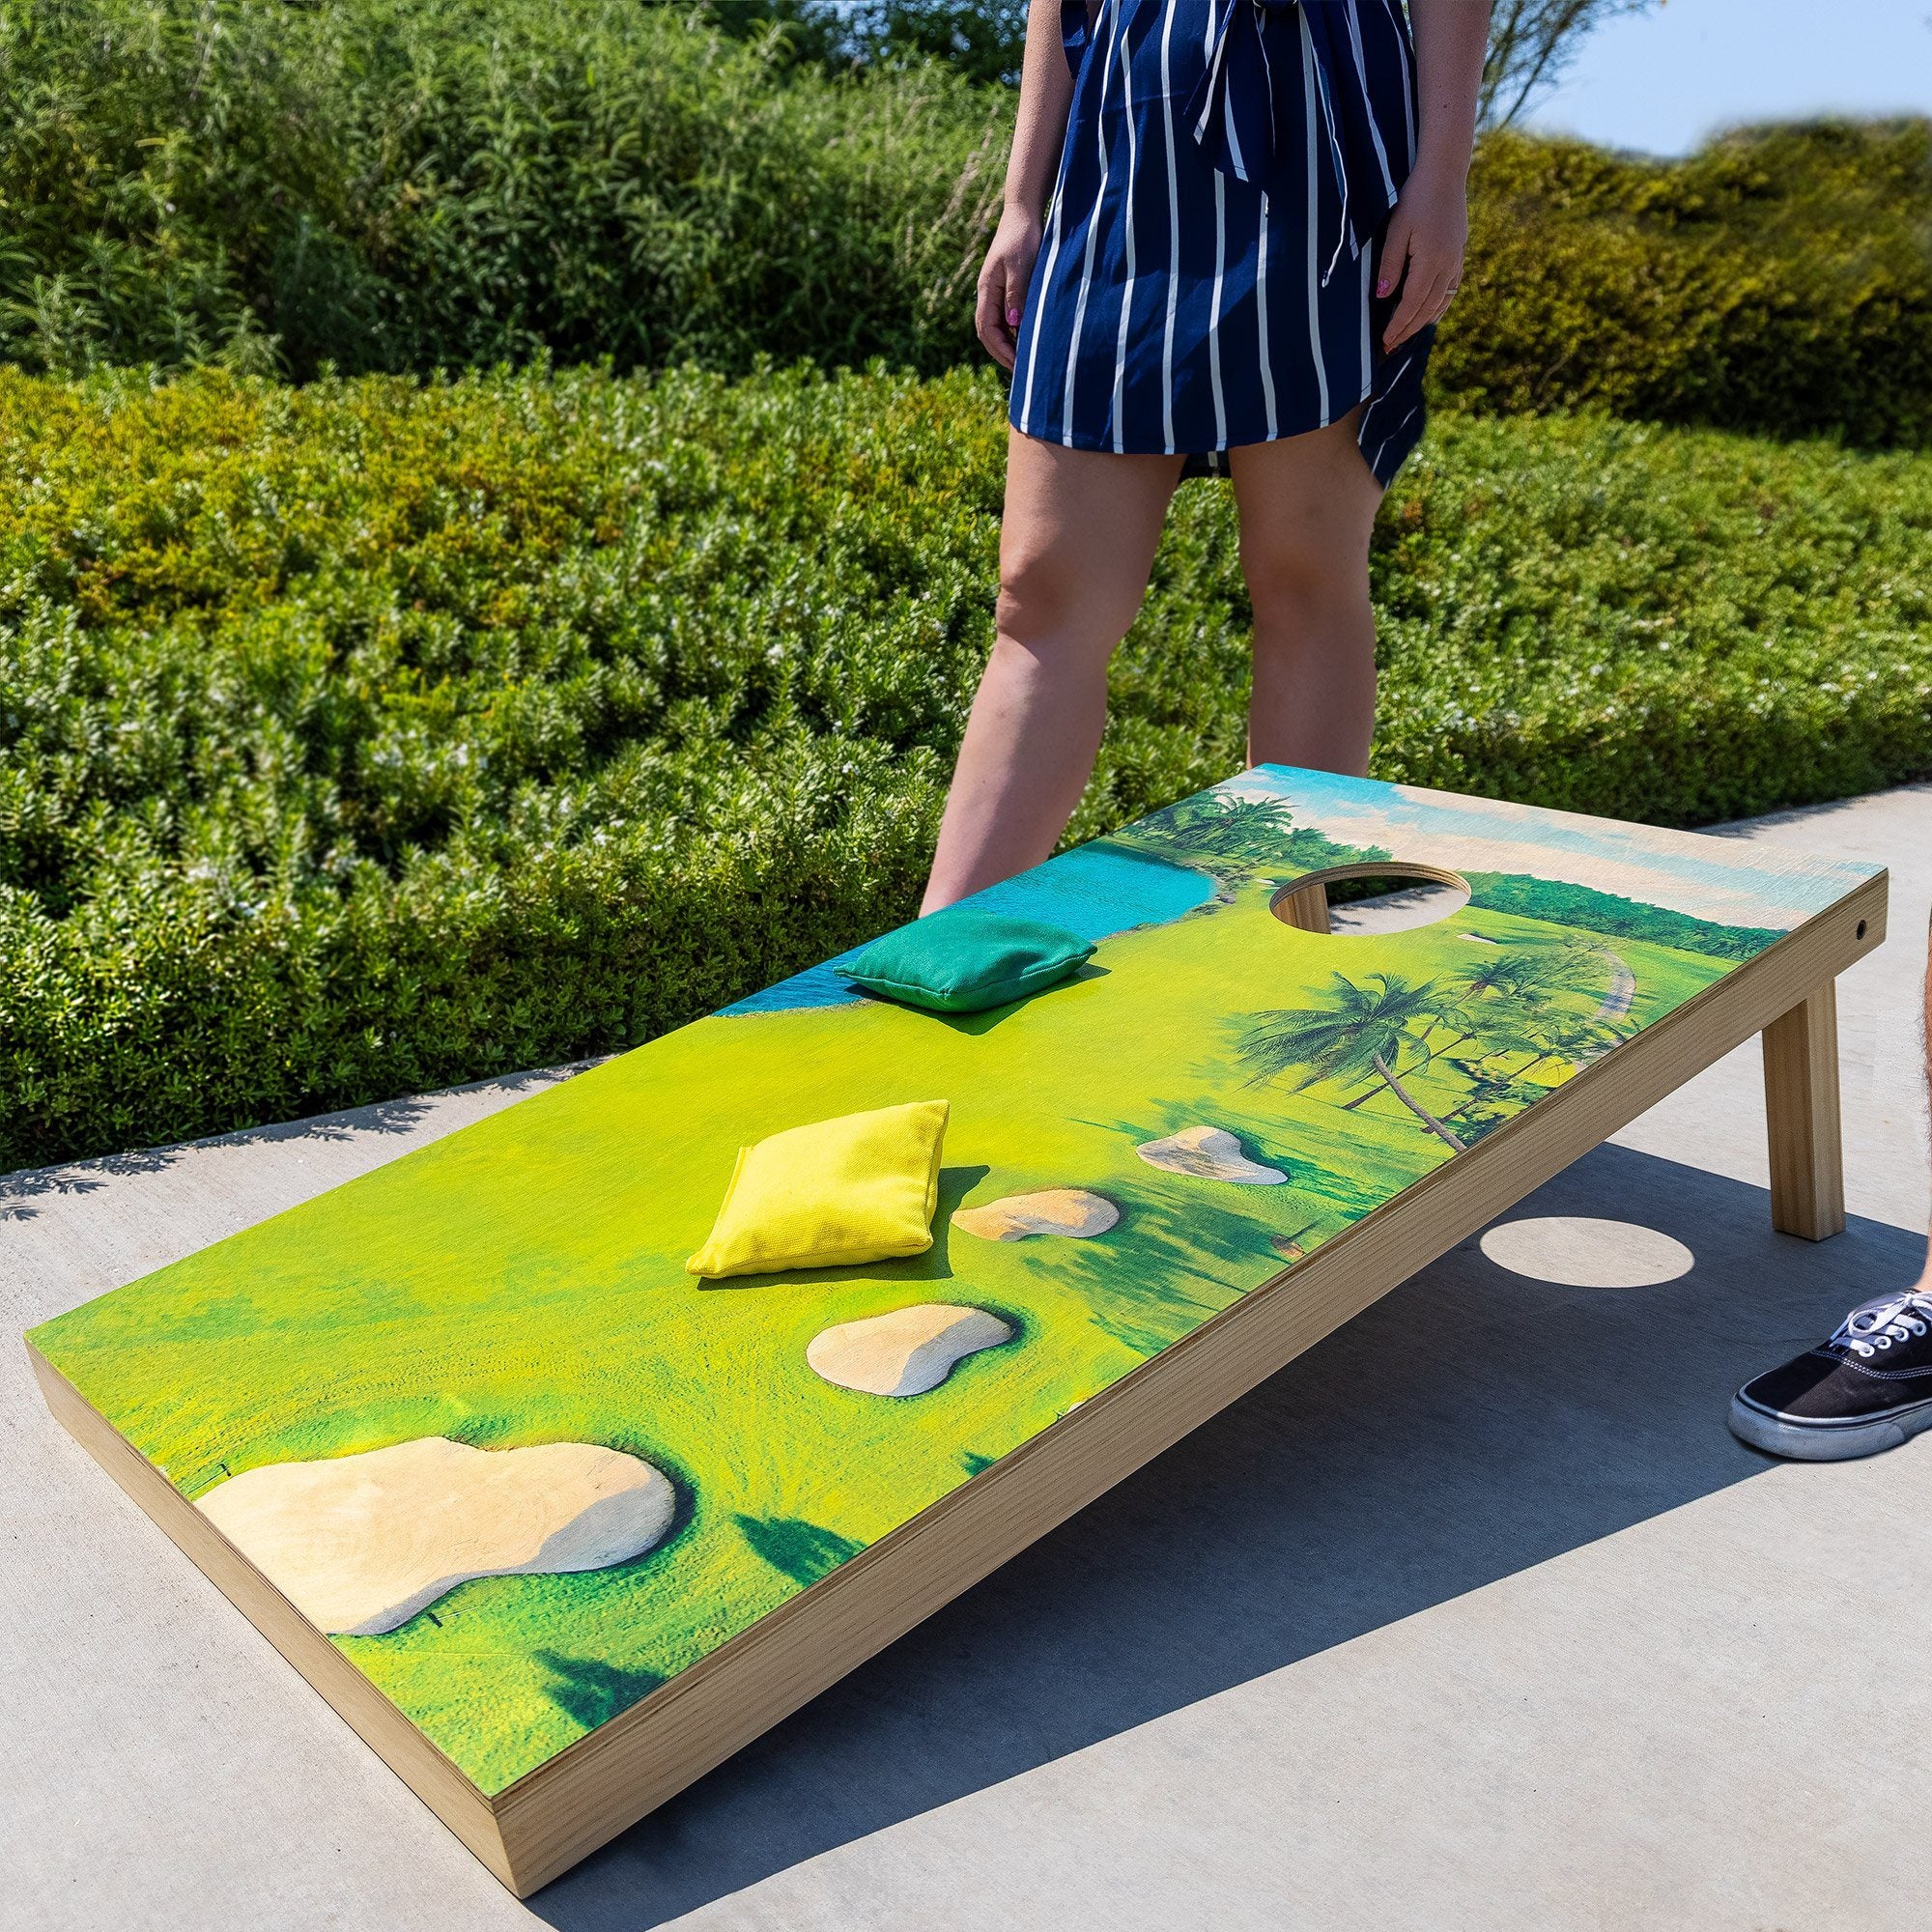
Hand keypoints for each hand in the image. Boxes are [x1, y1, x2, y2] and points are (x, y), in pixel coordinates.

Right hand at [976, 206, 1043, 372]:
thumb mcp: (1020, 266)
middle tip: (1020, 372)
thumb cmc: (1023, 237)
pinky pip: (1004, 317)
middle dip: (1001, 354)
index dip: (1000, 350)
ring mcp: (995, 292)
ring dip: (1006, 345)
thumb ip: (1016, 295)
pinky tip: (1026, 340)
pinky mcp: (1005, 289)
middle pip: (987, 333)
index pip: (986, 329)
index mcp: (987, 290)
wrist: (1023, 214)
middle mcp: (987, 294)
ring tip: (1023, 361)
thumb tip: (1013, 325)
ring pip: (995, 327)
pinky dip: (1012, 333)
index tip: (1016, 365)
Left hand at [1377, 161, 1468, 353]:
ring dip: (1423, 322)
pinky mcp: (1458, 254)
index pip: (1411, 304)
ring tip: (1406, 336)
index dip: (1398, 325)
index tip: (1384, 341)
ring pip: (1441, 302)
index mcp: (1431, 260)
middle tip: (1390, 347)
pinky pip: (1450, 290)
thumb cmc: (1416, 198)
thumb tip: (1382, 297)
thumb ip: (1389, 265)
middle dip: (1408, 330)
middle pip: (1426, 308)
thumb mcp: (1396, 230)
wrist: (1445, 174)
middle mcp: (1447, 265)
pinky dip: (1439, 306)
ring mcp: (1456, 260)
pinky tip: (1429, 315)